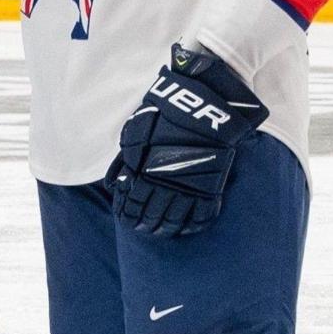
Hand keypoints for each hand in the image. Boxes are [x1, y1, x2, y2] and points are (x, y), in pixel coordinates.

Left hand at [110, 44, 269, 237]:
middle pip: (153, 215)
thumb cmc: (165, 113)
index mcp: (143, 170)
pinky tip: (188, 228)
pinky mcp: (213, 183)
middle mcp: (166, 182)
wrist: (204, 101)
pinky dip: (195, 225)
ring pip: (177, 218)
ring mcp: (190, 185)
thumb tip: (119, 184)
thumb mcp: (135, 133)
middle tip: (145, 230)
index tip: (128, 220)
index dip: (128, 216)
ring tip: (162, 232)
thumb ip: (126, 160)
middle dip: (146, 225)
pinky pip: (204, 213)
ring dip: (167, 228)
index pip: (132, 204)